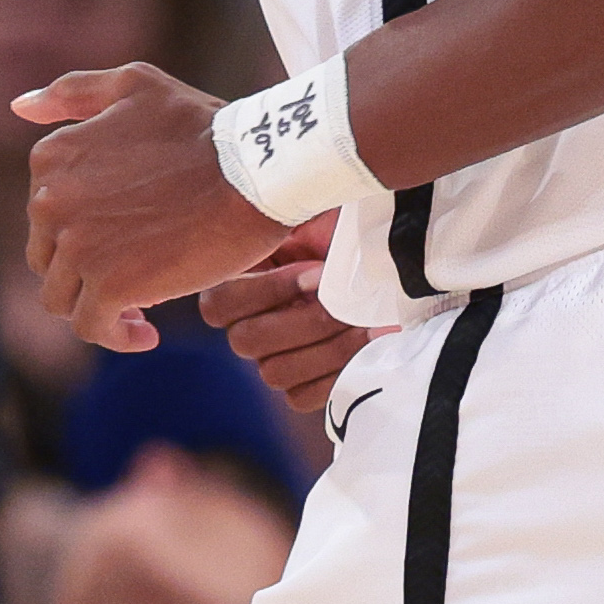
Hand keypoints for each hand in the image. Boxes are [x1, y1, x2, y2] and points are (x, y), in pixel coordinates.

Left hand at [18, 65, 286, 352]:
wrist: (256, 168)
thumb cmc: (205, 127)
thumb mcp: (135, 86)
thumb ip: (75, 93)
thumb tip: (20, 106)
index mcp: (52, 157)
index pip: (47, 217)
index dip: (84, 232)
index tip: (125, 237)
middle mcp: (51, 202)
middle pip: (50, 259)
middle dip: (86, 270)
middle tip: (136, 273)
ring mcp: (78, 246)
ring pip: (63, 299)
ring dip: (98, 307)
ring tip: (140, 306)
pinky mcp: (108, 286)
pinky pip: (93, 328)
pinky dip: (117, 336)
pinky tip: (146, 334)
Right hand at [198, 219, 374, 412]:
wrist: (382, 252)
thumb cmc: (340, 224)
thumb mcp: (309, 206)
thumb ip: (285, 209)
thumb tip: (281, 207)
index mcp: (233, 277)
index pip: (220, 304)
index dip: (269, 291)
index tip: (317, 271)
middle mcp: (245, 321)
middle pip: (247, 342)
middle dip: (304, 321)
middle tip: (346, 302)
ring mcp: (271, 355)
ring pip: (275, 372)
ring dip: (326, 349)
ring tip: (366, 325)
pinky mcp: (302, 383)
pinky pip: (302, 397)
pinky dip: (335, 374)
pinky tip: (366, 346)